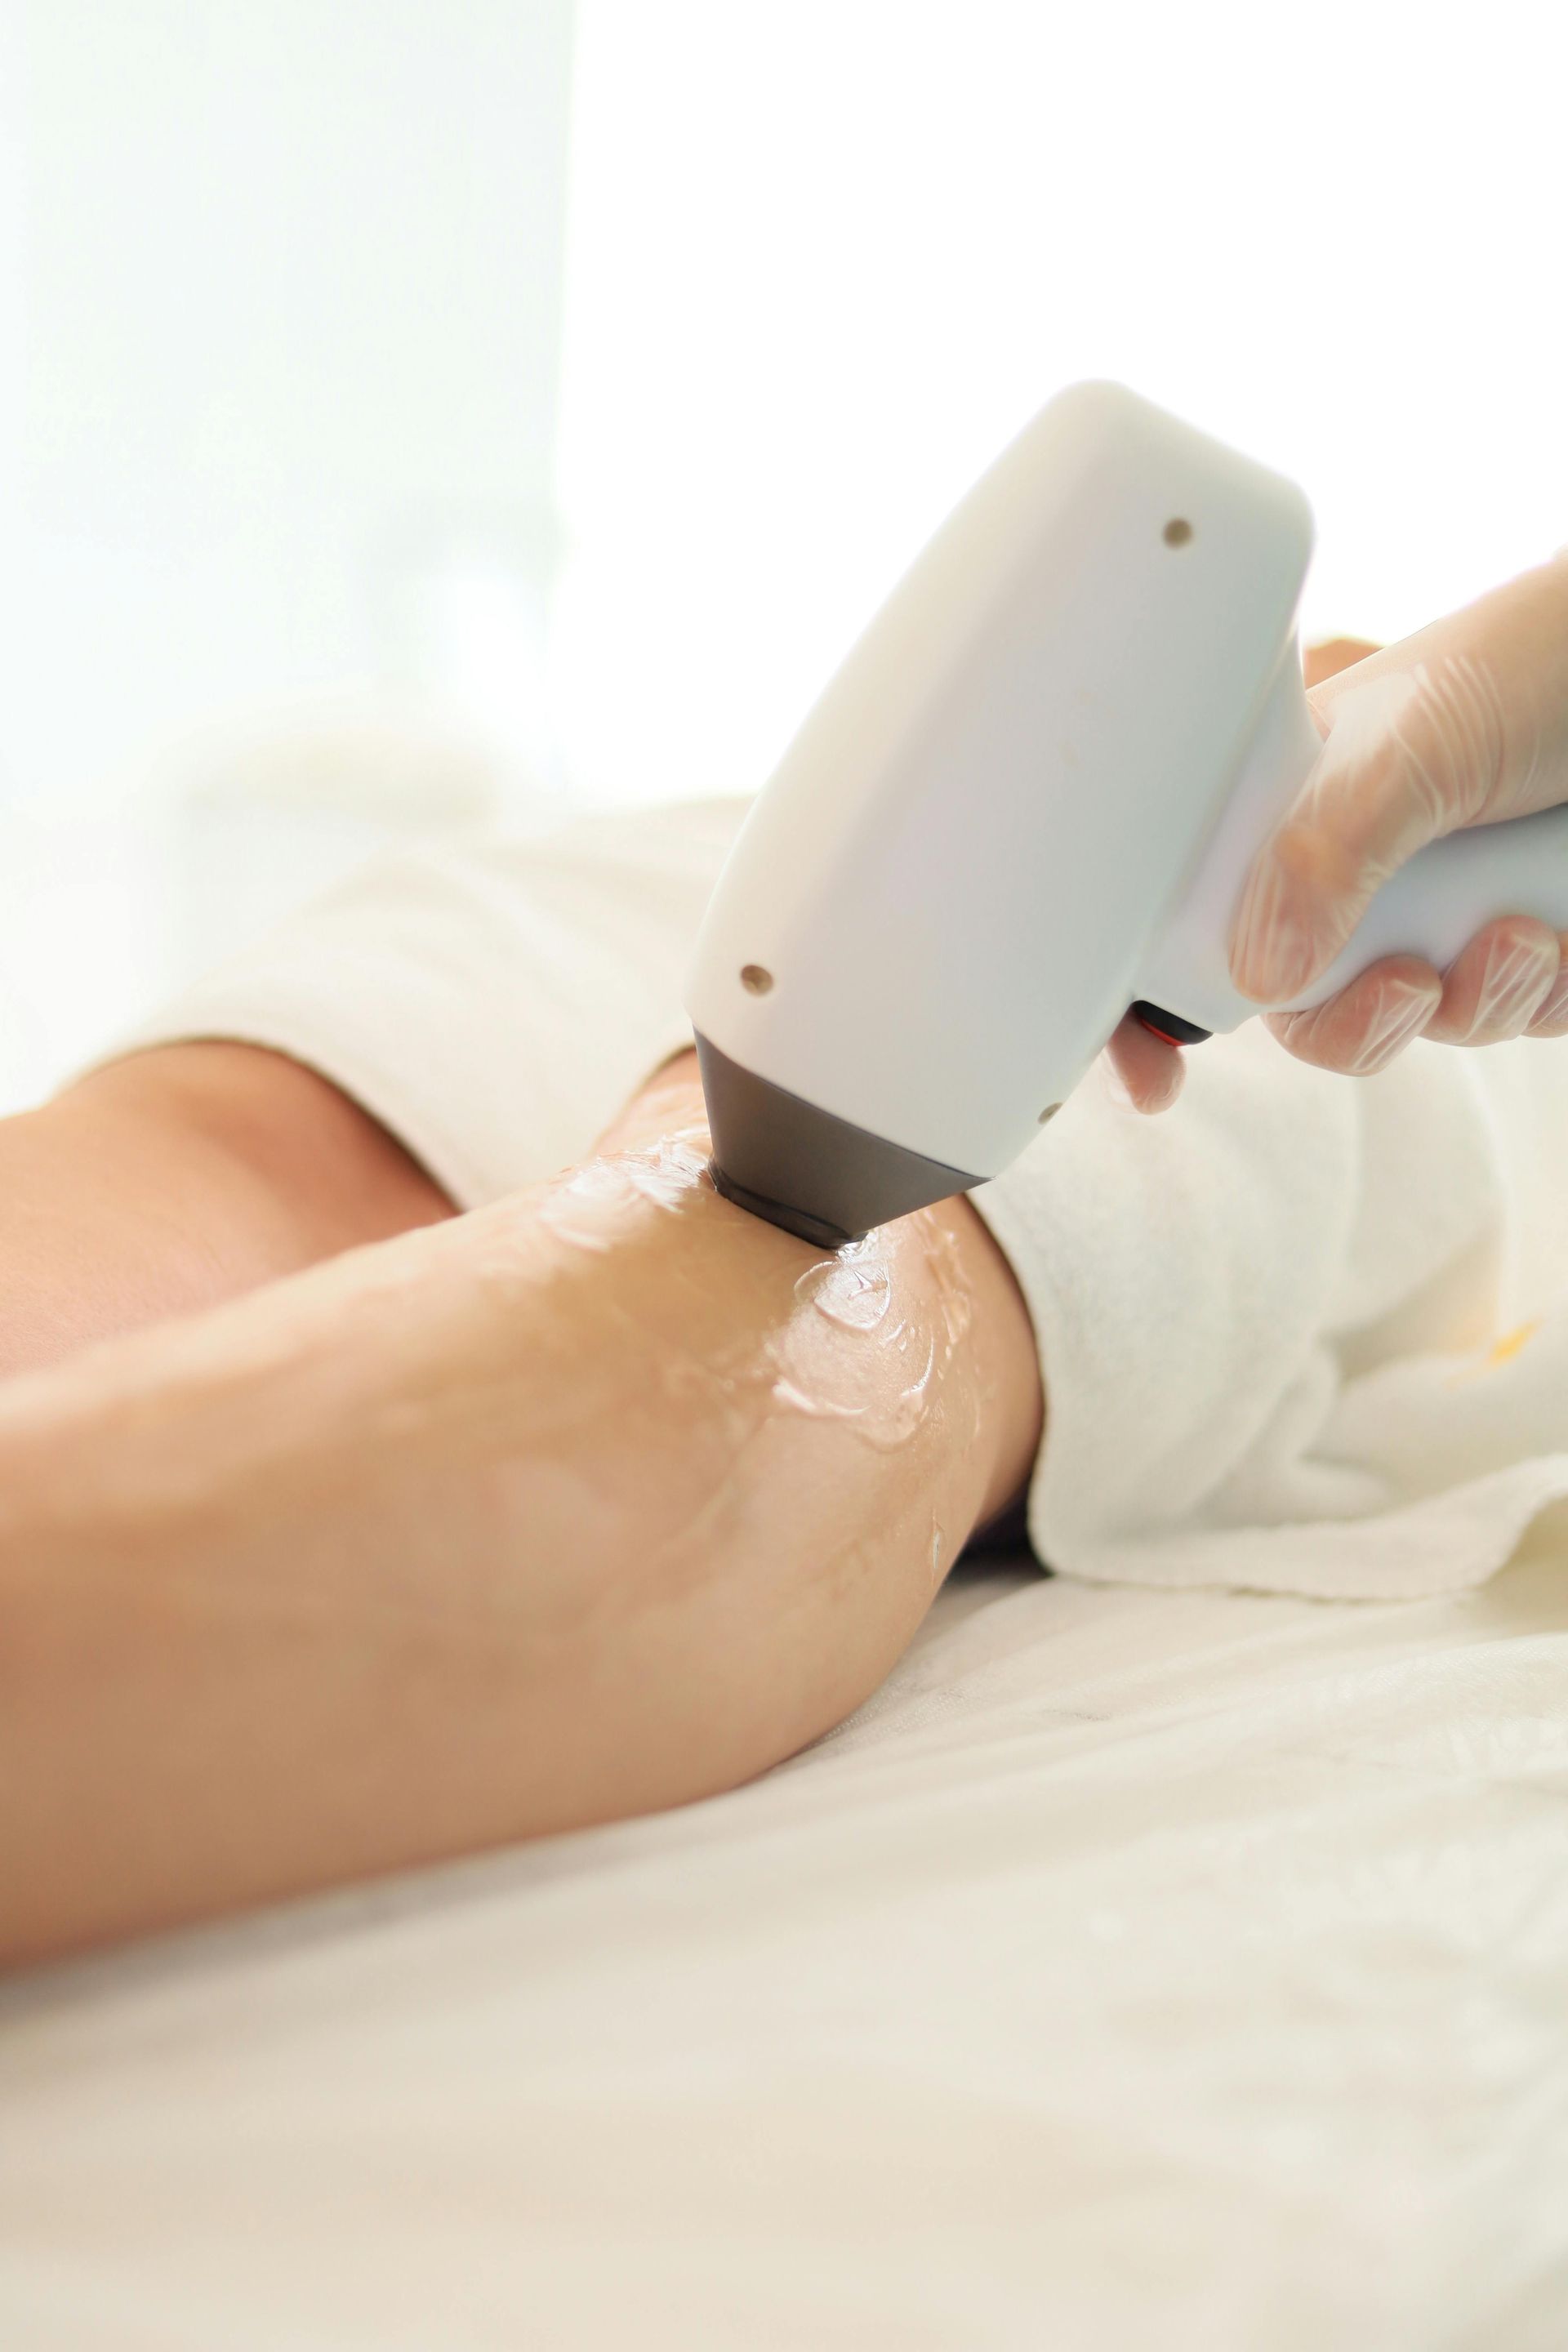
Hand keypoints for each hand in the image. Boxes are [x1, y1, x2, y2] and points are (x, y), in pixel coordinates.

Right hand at [1106, 564, 1567, 1109]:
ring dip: (1474, 1000)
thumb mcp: (1412, 742)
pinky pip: (1506, 1019)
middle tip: (1407, 984)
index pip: (1185, 916)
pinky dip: (1541, 993)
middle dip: (1351, 1023)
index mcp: (1286, 811)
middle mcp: (1349, 870)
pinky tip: (1559, 930)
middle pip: (1297, 1006)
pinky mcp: (1517, 947)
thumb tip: (1259, 979)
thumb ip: (1324, 851)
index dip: (1151, 1005)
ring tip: (1521, 929)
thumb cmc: (1533, 663)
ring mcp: (1435, 912)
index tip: (1152, 1079)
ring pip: (1411, 1024)